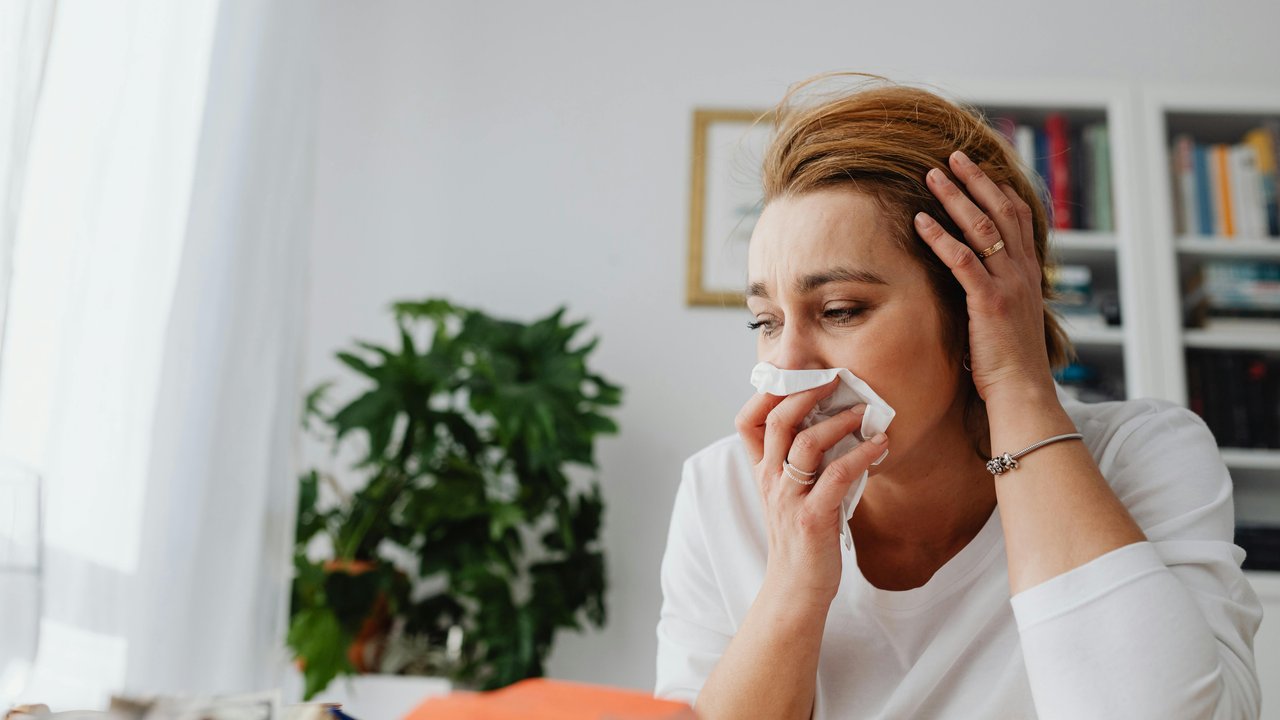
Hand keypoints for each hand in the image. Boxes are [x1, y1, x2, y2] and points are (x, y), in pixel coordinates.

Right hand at [735, 379, 888, 605]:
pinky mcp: (813, 517)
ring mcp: (790, 499)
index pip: (747, 421)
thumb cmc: (801, 539)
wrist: (796, 588)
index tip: (796, 373)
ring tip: (865, 413)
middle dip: (806, 392)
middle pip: (777, 421)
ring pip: (806, 443)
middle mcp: (771, 481)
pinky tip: (880, 446)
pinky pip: (836, 476)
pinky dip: (861, 455)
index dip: (766, 393)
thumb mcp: (791, 494)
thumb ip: (801, 463)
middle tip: (835, 379)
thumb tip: (835, 425)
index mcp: (763, 472)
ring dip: (839, 422)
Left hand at [913, 150, 1055, 402]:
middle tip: (953, 156)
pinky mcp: (989, 301)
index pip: (1019, 218)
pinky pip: (962, 260)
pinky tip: (919, 221)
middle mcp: (1023, 272)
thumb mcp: (1007, 318)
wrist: (1023, 392)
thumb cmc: (1008, 363)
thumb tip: (974, 284)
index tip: (980, 170)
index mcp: (1029, 274)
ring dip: (955, 197)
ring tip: (931, 175)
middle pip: (1002, 211)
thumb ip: (995, 293)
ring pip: (982, 227)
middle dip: (976, 180)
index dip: (1000, 190)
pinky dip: (939, 237)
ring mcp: (1008, 285)